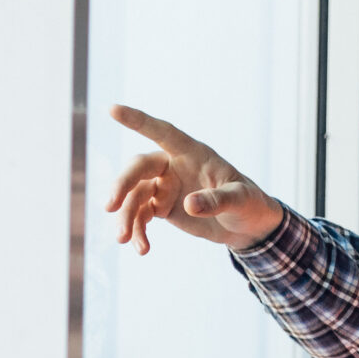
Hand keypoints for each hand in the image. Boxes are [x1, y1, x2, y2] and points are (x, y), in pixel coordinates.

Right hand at [101, 104, 284, 254]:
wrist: (247, 227)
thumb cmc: (248, 203)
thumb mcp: (240, 200)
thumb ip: (217, 200)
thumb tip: (189, 205)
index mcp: (193, 153)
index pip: (163, 132)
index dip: (138, 120)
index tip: (113, 109)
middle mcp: (173, 166)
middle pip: (138, 168)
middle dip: (122, 186)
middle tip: (110, 207)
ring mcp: (164, 186)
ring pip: (134, 196)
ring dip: (126, 217)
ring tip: (123, 240)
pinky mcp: (160, 207)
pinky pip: (141, 216)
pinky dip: (137, 232)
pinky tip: (142, 249)